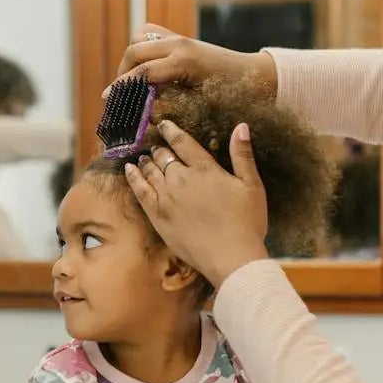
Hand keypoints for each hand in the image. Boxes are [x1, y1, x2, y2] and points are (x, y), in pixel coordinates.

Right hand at [115, 26, 277, 99]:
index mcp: (184, 62)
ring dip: (130, 59)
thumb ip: (169, 105)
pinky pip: (151, 34)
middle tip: (116, 94)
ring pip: (140, 39)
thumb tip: (143, 109)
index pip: (143, 73)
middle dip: (121, 73)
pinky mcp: (181, 37)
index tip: (107, 99)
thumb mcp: (200, 105)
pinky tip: (142, 66)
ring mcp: (180, 37)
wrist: (256, 75)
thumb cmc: (232, 96)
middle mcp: (180, 44)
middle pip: (136, 52)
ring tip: (128, 81)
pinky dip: (141, 47)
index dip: (121, 87)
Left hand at [124, 119, 269, 286]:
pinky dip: (134, 177)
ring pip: (150, 171)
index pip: (182, 142)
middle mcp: (181, 179)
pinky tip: (130, 170)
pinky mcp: (157, 216)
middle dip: (160, 149)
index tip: (164, 124)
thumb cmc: (246, 222)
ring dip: (147, 161)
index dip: (171, 130)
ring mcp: (166, 198)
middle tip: (157, 146)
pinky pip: (140, 191)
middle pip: (164, 157)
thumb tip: (240, 126)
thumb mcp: (252, 186)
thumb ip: (243, 155)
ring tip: (144, 156)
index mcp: (205, 169)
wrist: (231, 258)